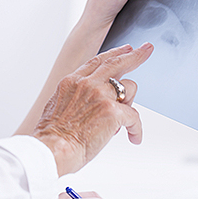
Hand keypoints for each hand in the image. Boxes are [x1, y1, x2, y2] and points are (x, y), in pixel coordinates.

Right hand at [32, 43, 152, 175]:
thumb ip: (74, 98)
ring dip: (131, 104)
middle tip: (147, 49)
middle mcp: (86, 83)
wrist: (50, 149)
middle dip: (136, 55)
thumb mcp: (57, 106)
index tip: (126, 49)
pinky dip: (136, 129)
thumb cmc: (51, 136)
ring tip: (124, 121)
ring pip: (130, 87)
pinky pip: (134, 116)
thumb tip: (88, 104)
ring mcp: (100, 95)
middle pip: (116, 62)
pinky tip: (133, 137)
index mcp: (71, 81)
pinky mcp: (112, 111)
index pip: (97, 61)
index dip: (113, 54)